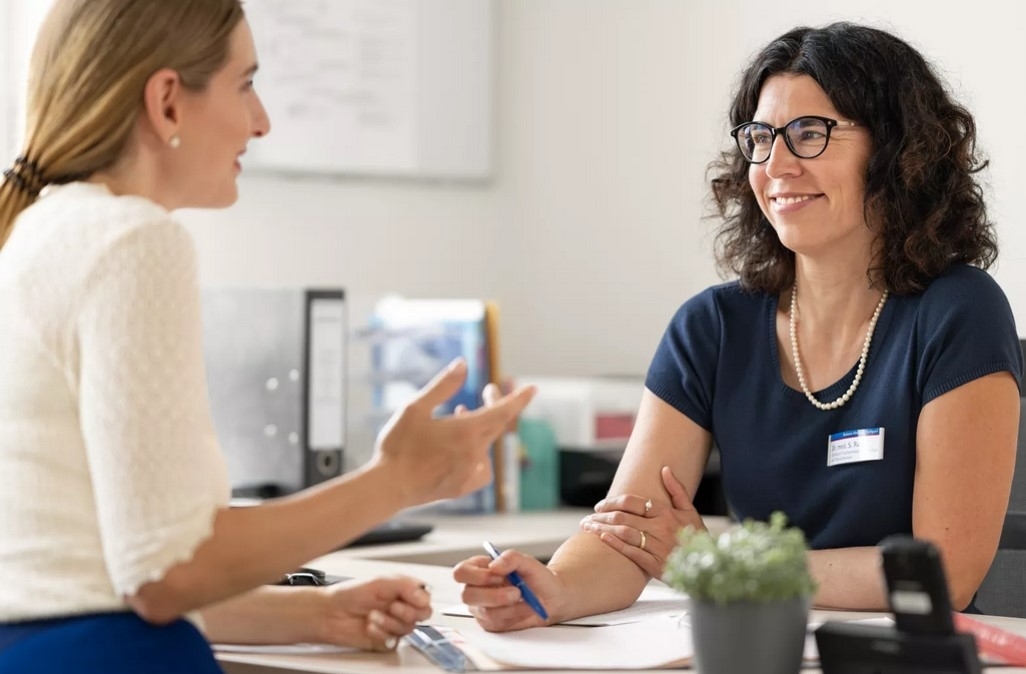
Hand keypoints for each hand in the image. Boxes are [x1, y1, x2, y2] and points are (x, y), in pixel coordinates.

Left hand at [317, 576, 431, 650]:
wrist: (330, 613)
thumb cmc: (350, 594)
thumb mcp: (380, 582)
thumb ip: (405, 586)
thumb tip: (424, 595)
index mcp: (402, 592)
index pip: (425, 598)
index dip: (420, 600)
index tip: (407, 598)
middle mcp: (400, 608)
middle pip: (422, 616)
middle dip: (406, 612)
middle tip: (392, 606)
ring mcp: (393, 625)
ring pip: (407, 629)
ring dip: (389, 622)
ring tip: (373, 615)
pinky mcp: (385, 640)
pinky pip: (394, 641)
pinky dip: (381, 634)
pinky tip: (369, 627)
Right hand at [373, 359, 534, 506]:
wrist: (388, 487)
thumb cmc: (398, 445)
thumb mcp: (416, 408)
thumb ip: (443, 386)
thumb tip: (463, 364)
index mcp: (466, 432)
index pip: (503, 412)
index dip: (519, 399)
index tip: (532, 389)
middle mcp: (474, 453)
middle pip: (497, 425)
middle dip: (496, 405)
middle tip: (489, 390)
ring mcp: (470, 472)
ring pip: (487, 444)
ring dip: (482, 427)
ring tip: (462, 413)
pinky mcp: (463, 487)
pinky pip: (481, 467)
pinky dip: (477, 452)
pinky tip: (462, 448)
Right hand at [453, 548, 562, 631]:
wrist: (550, 598)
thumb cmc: (536, 578)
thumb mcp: (528, 562)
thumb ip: (511, 558)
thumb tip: (495, 566)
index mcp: (478, 568)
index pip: (461, 572)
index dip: (477, 576)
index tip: (500, 576)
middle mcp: (475, 588)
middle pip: (467, 595)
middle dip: (495, 595)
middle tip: (517, 592)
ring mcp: (481, 608)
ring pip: (485, 612)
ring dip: (510, 607)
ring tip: (526, 601)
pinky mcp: (490, 623)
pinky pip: (496, 624)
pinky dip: (514, 616)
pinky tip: (523, 609)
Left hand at [580, 466, 705, 578]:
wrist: (709, 565)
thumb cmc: (697, 537)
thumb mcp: (690, 511)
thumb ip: (677, 490)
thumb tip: (665, 469)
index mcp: (666, 513)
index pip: (632, 502)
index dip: (612, 502)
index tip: (599, 506)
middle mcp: (660, 528)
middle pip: (623, 517)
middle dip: (601, 517)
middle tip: (586, 518)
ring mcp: (658, 547)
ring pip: (624, 533)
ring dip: (602, 529)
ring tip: (588, 527)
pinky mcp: (655, 565)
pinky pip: (632, 553)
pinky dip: (616, 544)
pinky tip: (603, 538)